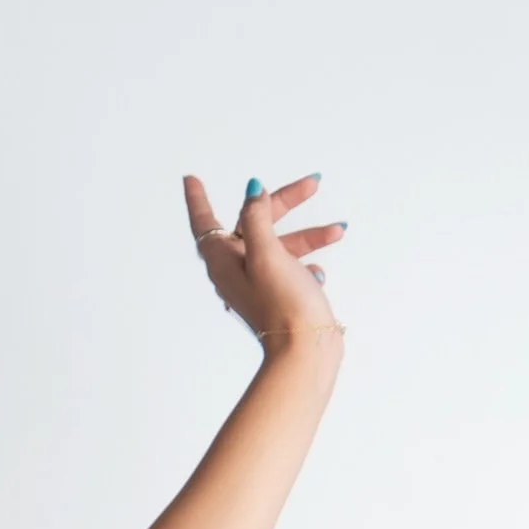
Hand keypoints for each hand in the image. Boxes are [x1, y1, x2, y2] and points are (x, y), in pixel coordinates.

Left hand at [181, 171, 345, 341]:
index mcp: (224, 262)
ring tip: (337, 230)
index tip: (191, 179)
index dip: (198, 199)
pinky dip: (307, 262)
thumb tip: (252, 191)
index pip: (205, 223)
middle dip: (284, 202)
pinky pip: (291, 267)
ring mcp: (258, 284)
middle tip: (313, 184)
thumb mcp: (267, 252)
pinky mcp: (278, 295)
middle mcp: (236, 272)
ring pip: (280, 245)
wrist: (305, 349)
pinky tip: (318, 272)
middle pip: (255, 224)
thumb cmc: (283, 304)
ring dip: (309, 235)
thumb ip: (256, 217)